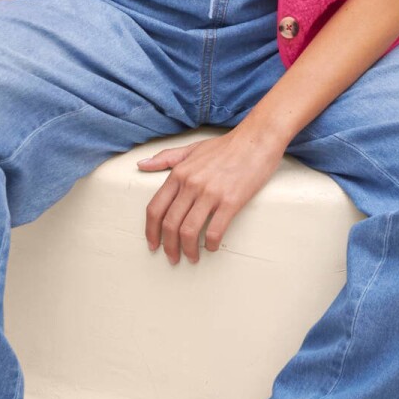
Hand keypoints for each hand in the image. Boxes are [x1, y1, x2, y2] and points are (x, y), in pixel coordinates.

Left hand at [137, 124, 287, 263]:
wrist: (257, 140)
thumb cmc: (226, 146)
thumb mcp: (191, 149)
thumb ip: (166, 158)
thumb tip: (141, 164)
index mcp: (179, 173)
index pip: (156, 208)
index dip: (151, 231)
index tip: (153, 244)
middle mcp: (191, 184)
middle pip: (170, 224)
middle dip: (168, 246)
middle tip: (172, 258)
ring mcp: (210, 193)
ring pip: (189, 231)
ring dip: (188, 250)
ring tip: (192, 257)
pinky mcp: (231, 201)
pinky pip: (215, 230)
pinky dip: (212, 244)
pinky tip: (213, 247)